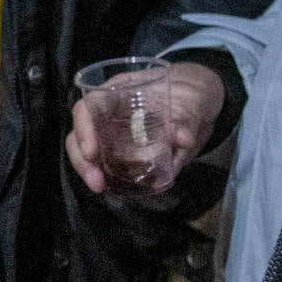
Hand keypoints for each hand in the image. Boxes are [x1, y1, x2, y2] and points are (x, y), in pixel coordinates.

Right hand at [66, 60, 225, 193]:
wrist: (200, 108)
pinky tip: (112, 188)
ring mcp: (116, 133)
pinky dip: (107, 176)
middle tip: (96, 181)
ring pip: (88, 149)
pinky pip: (109, 163)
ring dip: (89, 169)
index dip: (84, 128)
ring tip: (99, 187)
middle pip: (81, 131)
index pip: (90, 106)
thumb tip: (183, 138)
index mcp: (117, 93)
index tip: (91, 153)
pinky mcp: (127, 152)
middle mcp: (109, 113)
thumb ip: (187, 117)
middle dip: (81, 158)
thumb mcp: (191, 102)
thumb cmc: (189, 94)